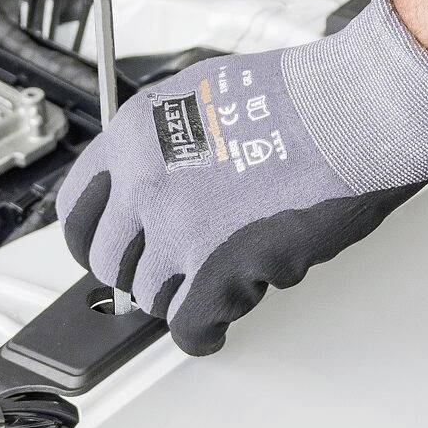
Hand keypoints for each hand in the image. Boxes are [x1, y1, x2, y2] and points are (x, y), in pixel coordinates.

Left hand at [57, 0, 427, 354]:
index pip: (76, 208)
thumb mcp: (199, 96)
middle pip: (108, 263)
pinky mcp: (220, 268)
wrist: (351, 110)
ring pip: (151, 297)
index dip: (95, 237)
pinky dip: (204, 331)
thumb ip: (162, 142)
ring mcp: (179, 229)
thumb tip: (149, 178)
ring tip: (217, 278)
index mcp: (132, 136)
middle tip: (167, 271)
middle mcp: (144, 184)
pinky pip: (191, 325)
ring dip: (181, 296)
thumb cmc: (300, 97)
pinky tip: (218, 323)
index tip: (111, 248)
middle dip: (138, 271)